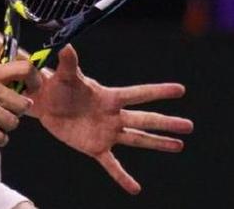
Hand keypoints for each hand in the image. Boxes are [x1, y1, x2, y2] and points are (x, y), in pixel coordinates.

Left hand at [26, 45, 193, 193]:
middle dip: (166, 122)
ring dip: (158, 143)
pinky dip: (122, 177)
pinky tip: (135, 189)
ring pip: (137, 139)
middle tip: (189, 126)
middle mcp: (113, 115)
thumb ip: (69, 63)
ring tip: (179, 145)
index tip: (180, 90)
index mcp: (109, 96)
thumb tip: (68, 45)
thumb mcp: (64, 75)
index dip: (158, 91)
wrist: (44, 103)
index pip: (138, 94)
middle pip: (145, 119)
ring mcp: (106, 132)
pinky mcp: (95, 147)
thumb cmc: (56, 85)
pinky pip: (111, 165)